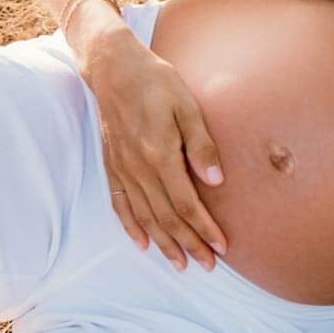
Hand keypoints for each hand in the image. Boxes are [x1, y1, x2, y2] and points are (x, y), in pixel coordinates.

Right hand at [86, 33, 228, 272]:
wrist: (113, 67)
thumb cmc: (156, 81)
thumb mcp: (187, 106)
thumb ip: (201, 145)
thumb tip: (217, 181)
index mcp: (159, 154)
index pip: (186, 203)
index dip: (205, 228)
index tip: (222, 246)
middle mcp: (138, 168)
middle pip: (166, 217)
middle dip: (188, 244)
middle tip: (208, 265)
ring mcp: (122, 168)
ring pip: (144, 217)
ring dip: (163, 243)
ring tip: (180, 264)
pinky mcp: (112, 165)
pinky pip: (120, 204)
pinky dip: (132, 227)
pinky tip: (143, 244)